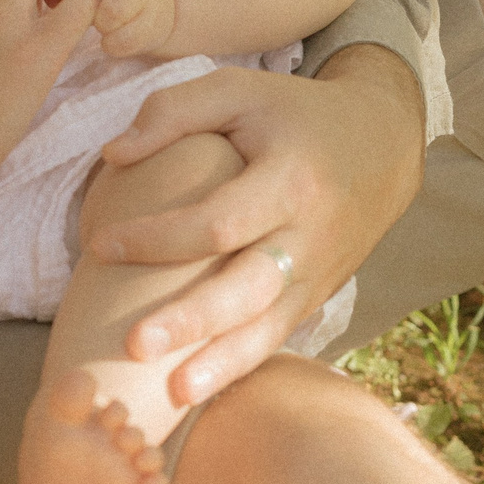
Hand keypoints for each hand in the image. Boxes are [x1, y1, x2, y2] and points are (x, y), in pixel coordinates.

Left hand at [88, 46, 425, 406]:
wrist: (383, 143)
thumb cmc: (294, 114)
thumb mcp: (238, 90)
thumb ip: (173, 112)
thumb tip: (113, 155)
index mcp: (292, 180)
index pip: (217, 222)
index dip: (156, 237)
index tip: (99, 244)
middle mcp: (311, 235)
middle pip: (248, 288)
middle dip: (191, 321)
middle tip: (133, 346)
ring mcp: (319, 272)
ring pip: (269, 326)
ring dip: (221, 363)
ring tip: (174, 393)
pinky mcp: (317, 294)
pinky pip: (277, 335)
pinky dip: (240, 364)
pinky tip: (199, 388)